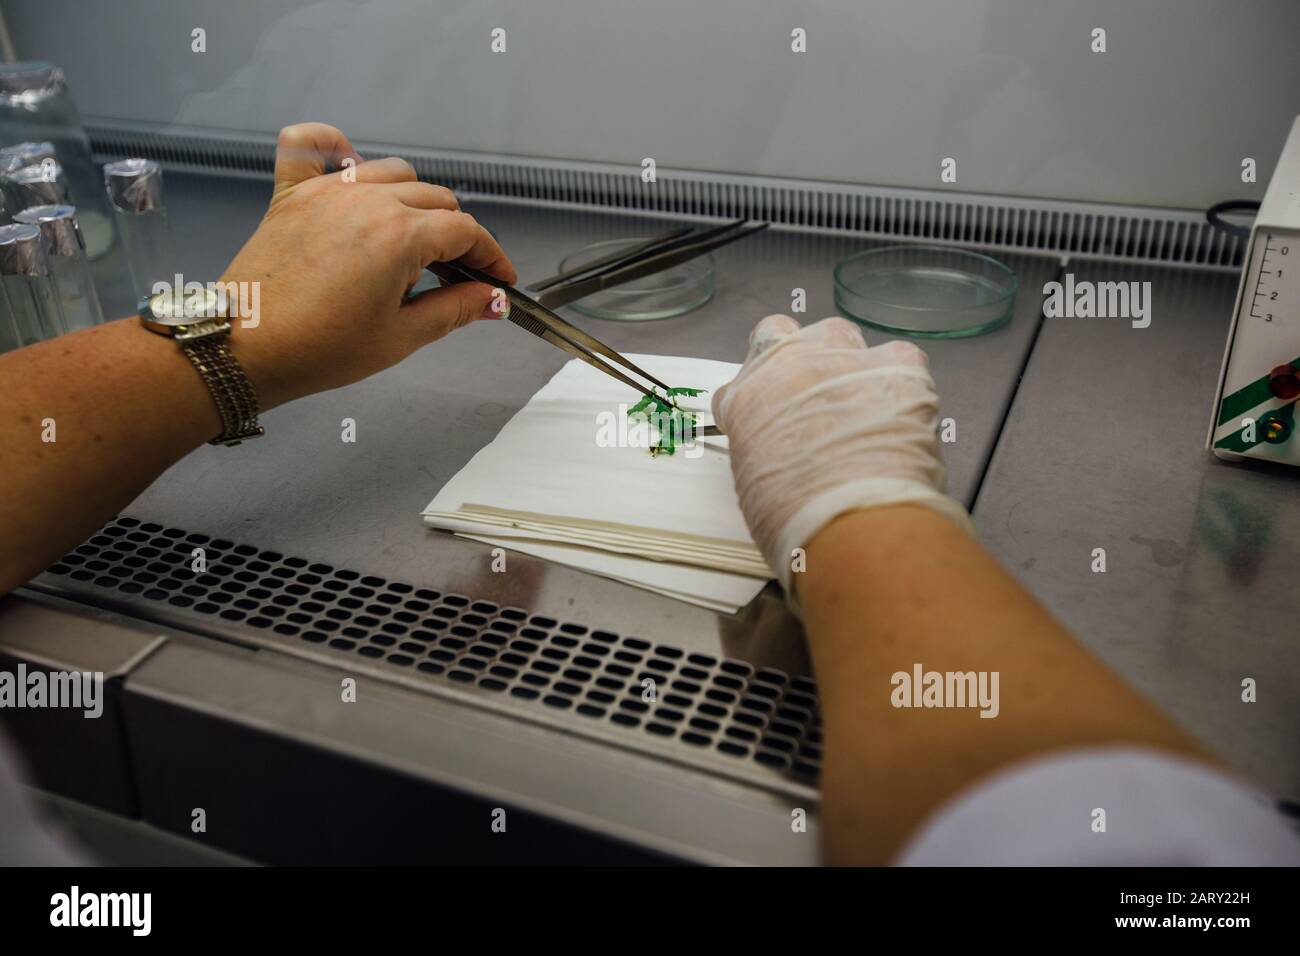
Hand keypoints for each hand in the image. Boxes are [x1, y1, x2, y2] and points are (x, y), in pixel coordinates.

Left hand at [219, 123, 516, 408]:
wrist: (246, 349)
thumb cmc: (317, 348)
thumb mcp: (400, 337)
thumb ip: (454, 310)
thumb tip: (491, 300)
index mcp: (401, 236)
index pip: (466, 231)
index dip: (490, 256)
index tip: (497, 279)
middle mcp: (367, 201)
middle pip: (435, 199)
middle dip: (455, 234)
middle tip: (455, 273)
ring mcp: (327, 192)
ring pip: (392, 173)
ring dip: (411, 199)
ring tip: (409, 238)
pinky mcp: (291, 195)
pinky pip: (309, 145)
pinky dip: (331, 145)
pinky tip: (347, 163)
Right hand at [712, 314, 973, 591]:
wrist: (857, 526)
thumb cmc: (800, 523)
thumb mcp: (753, 488)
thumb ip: (760, 449)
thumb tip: (781, 449)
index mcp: (745, 400)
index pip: (740, 383)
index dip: (760, 401)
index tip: (772, 419)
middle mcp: (789, 367)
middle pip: (781, 334)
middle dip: (793, 359)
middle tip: (811, 398)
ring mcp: (843, 360)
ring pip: (838, 334)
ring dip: (843, 360)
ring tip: (859, 403)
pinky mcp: (897, 367)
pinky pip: (897, 357)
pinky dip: (898, 379)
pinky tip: (899, 410)